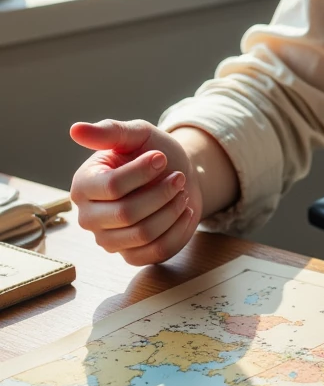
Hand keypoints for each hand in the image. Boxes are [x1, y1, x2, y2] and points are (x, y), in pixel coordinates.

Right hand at [69, 119, 201, 265]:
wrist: (177, 175)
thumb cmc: (153, 153)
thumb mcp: (136, 135)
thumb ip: (109, 132)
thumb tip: (75, 129)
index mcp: (83, 186)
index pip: (112, 187)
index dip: (142, 172)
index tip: (161, 157)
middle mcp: (89, 217)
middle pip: (127, 214)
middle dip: (160, 193)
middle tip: (178, 177)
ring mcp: (108, 240)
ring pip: (144, 234)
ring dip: (171, 210)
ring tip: (181, 191)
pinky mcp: (131, 256)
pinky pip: (157, 251)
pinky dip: (178, 229)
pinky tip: (184, 210)